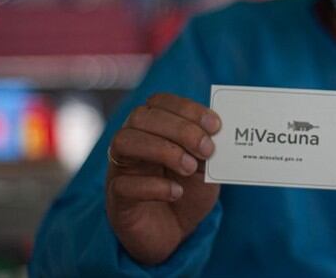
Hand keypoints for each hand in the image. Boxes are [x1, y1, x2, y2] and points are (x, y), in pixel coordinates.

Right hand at [105, 93, 221, 264]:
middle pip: (141, 117)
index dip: (187, 109)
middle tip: (206, 149)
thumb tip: (219, 133)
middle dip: (179, 129)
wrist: (175, 233)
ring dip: (163, 150)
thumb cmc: (188, 191)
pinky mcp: (116, 198)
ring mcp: (119, 169)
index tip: (215, 125)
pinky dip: (154, 186)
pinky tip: (176, 193)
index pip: (159, 102)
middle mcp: (131, 141)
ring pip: (124, 142)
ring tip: (189, 167)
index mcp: (152, 127)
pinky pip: (124, 184)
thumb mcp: (204, 167)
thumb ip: (207, 148)